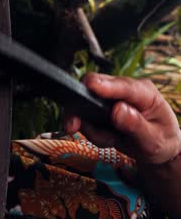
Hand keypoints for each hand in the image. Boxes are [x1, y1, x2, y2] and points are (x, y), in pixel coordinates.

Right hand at [65, 73, 180, 163]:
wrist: (156, 149)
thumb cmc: (160, 140)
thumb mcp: (154, 139)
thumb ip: (136, 125)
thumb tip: (117, 110)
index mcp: (144, 92)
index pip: (123, 85)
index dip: (105, 85)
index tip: (90, 85)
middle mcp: (123, 91)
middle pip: (94, 86)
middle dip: (80, 105)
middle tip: (73, 125)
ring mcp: (109, 99)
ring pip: (84, 105)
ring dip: (89, 127)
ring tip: (110, 140)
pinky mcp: (99, 109)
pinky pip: (84, 119)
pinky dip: (91, 133)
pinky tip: (108, 139)